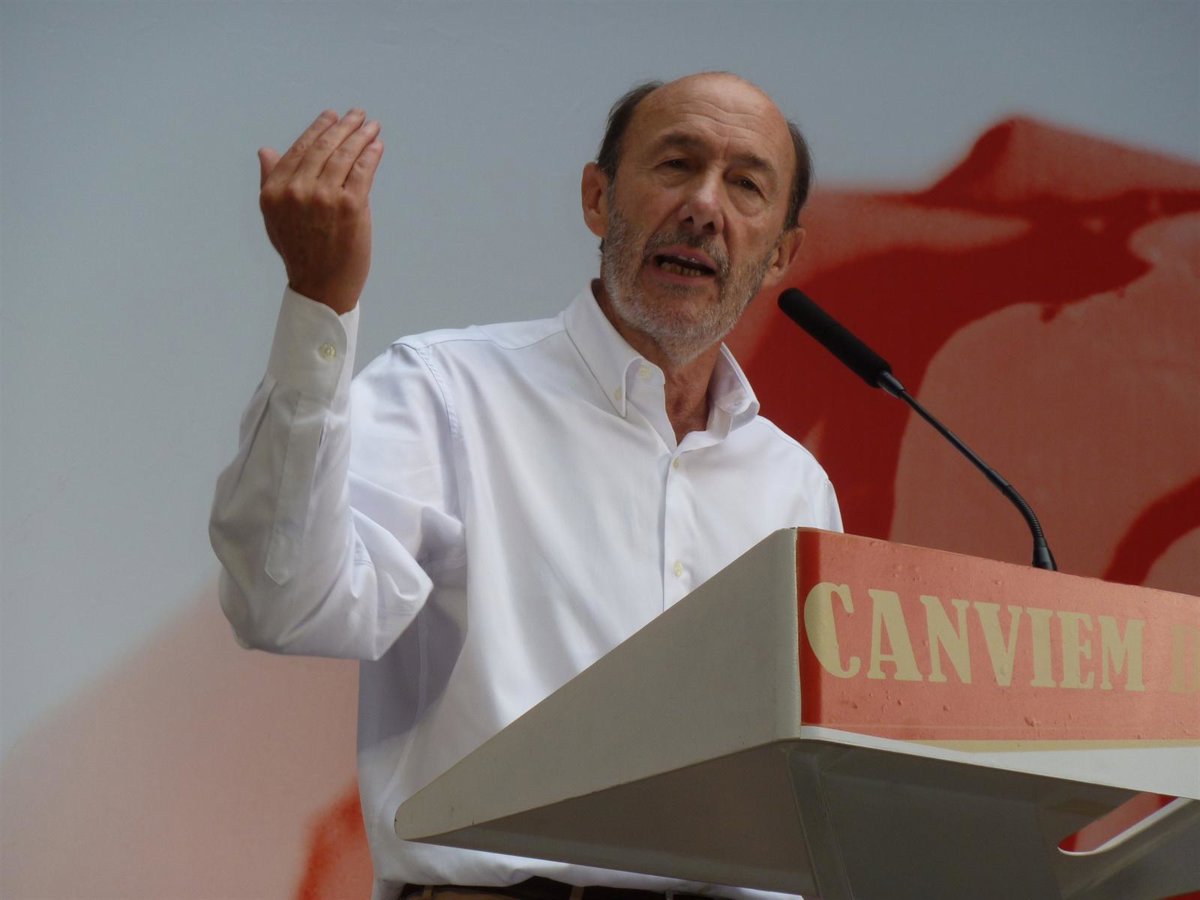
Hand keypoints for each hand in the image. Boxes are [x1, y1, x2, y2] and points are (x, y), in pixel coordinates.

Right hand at [258, 109, 383, 313]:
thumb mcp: (274, 217)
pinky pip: (363, 171)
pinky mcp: (351, 206)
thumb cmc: (301, 253)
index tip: (332, 117)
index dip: (317, 129)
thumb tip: (266, 151)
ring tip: (371, 126)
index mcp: (275, 191)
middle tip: (358, 115)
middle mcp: (297, 190)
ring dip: (361, 135)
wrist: (321, 287)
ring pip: (345, 156)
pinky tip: (377, 145)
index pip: (299, 149)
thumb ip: (271, 181)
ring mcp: (324, 197)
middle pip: (324, 147)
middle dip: (344, 126)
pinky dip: (371, 155)